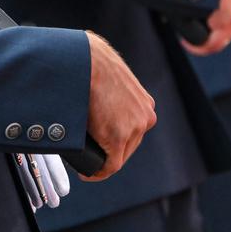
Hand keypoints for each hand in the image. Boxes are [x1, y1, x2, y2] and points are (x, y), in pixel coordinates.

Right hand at [81, 31, 155, 181]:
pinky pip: (110, 165)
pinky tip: (86, 172)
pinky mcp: (118, 137)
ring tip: (87, 163)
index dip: (114, 141)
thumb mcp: (110, 75)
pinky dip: (97, 171)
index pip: (131, 131)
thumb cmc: (90, 61)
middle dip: (109, 152)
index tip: (100, 146)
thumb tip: (97, 96)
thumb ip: (112, 89)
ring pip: (118, 156)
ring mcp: (134, 128)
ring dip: (102, 160)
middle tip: (90, 153)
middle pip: (128, 146)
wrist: (85, 59)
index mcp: (144, 104)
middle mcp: (145, 118)